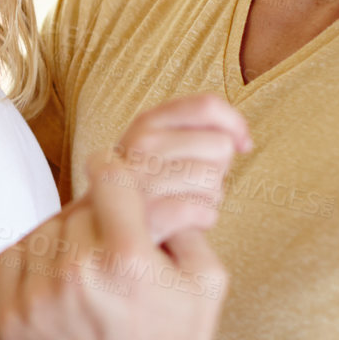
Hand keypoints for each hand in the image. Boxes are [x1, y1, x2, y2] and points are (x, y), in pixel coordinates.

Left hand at [0, 156, 230, 339]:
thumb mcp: (207, 278)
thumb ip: (184, 221)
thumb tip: (157, 180)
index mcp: (129, 259)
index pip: (108, 178)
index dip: (114, 174)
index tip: (112, 176)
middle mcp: (79, 275)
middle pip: (79, 210)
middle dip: (99, 224)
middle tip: (112, 250)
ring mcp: (40, 299)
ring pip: (45, 234)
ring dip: (65, 244)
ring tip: (89, 275)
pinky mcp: (13, 320)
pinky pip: (13, 261)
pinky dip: (32, 264)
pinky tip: (56, 281)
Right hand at [108, 93, 248, 242]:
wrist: (95, 233)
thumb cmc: (140, 191)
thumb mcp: (154, 149)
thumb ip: (191, 132)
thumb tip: (242, 140)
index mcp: (145, 124)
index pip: (207, 106)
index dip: (235, 124)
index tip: (243, 144)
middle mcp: (139, 145)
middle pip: (221, 146)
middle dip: (219, 169)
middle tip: (191, 185)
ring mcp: (140, 180)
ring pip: (215, 182)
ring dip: (209, 199)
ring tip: (183, 204)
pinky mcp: (146, 215)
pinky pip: (203, 211)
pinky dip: (202, 220)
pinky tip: (184, 224)